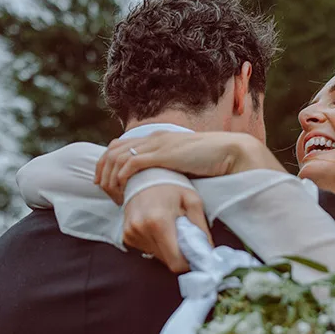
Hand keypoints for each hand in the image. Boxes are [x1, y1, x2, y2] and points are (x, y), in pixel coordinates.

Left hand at [94, 131, 277, 203]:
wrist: (231, 152)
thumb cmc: (214, 162)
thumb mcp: (185, 164)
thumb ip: (171, 170)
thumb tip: (162, 186)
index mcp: (158, 138)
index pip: (120, 145)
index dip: (107, 164)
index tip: (106, 183)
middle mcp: (154, 138)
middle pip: (112, 150)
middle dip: (102, 171)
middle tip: (103, 190)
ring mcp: (158, 145)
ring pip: (118, 157)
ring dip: (111, 177)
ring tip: (114, 195)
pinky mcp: (163, 154)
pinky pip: (131, 163)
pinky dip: (122, 177)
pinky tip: (124, 190)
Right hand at [123, 185, 212, 272]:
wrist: (144, 175)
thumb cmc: (172, 186)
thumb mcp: (192, 201)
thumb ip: (201, 228)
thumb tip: (208, 252)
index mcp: (159, 221)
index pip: (175, 262)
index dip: (188, 263)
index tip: (195, 256)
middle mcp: (142, 229)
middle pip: (167, 261)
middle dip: (179, 254)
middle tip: (184, 237)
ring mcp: (132, 232)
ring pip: (157, 256)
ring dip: (167, 248)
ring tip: (170, 228)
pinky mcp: (127, 235)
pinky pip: (147, 249)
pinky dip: (156, 243)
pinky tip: (158, 228)